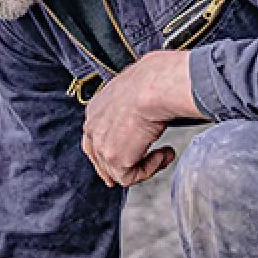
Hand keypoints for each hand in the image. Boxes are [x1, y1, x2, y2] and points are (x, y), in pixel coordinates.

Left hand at [80, 50, 199, 186]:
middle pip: (99, 159)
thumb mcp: (137, 90)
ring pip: (118, 171)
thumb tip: (149, 108)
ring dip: (144, 165)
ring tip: (164, 154)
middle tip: (139, 171)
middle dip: (118, 169)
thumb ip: (136, 104)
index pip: (94, 137)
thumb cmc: (152, 80)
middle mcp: (93, 128)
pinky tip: (163, 153)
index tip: (124, 158)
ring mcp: (101, 145)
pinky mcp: (115, 159)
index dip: (108, 151)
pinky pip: (131, 177)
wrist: (153, 86)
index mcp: (95, 109)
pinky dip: (151, 169)